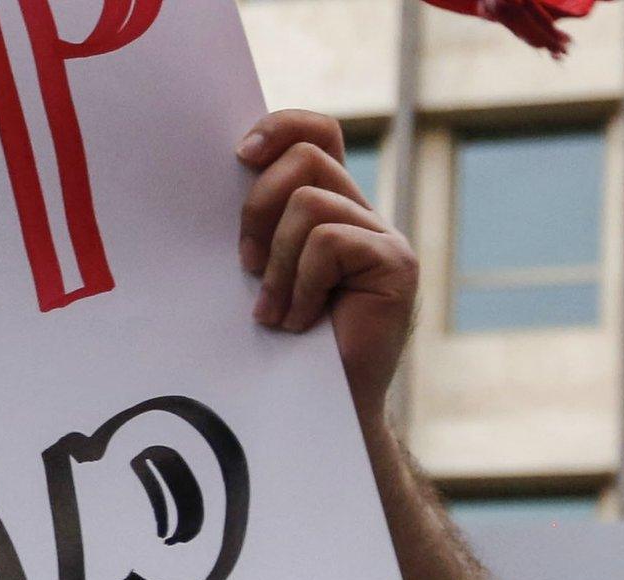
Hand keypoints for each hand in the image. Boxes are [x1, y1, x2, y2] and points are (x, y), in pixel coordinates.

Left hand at [237, 109, 417, 430]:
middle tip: (246, 265)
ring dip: (277, 264)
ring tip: (276, 312)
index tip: (239, 154)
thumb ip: (256, 225)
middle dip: (257, 208)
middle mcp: (362, 214)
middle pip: (306, 159)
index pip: (317, 132)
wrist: (315, 408)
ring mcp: (385, 237)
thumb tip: (227, 173)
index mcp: (329, 208)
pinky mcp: (396, 264)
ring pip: (309, 205)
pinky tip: (301, 322)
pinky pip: (328, 243)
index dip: (281, 126)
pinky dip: (300, 285)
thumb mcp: (257, 272)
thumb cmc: (276, 344)